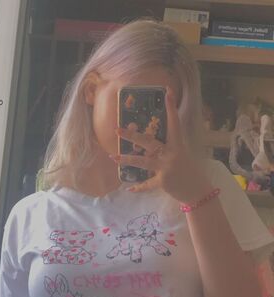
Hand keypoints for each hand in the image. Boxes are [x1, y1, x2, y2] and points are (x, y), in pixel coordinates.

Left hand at [110, 87, 212, 203]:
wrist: (197, 190)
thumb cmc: (188, 171)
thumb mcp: (181, 154)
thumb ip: (168, 147)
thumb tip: (150, 144)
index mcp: (178, 145)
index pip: (174, 123)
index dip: (171, 108)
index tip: (167, 92)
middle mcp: (172, 154)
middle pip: (149, 142)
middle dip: (132, 136)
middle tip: (117, 130)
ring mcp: (167, 168)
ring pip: (143, 162)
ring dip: (127, 159)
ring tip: (113, 157)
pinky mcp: (163, 181)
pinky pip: (147, 184)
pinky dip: (139, 187)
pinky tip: (129, 189)